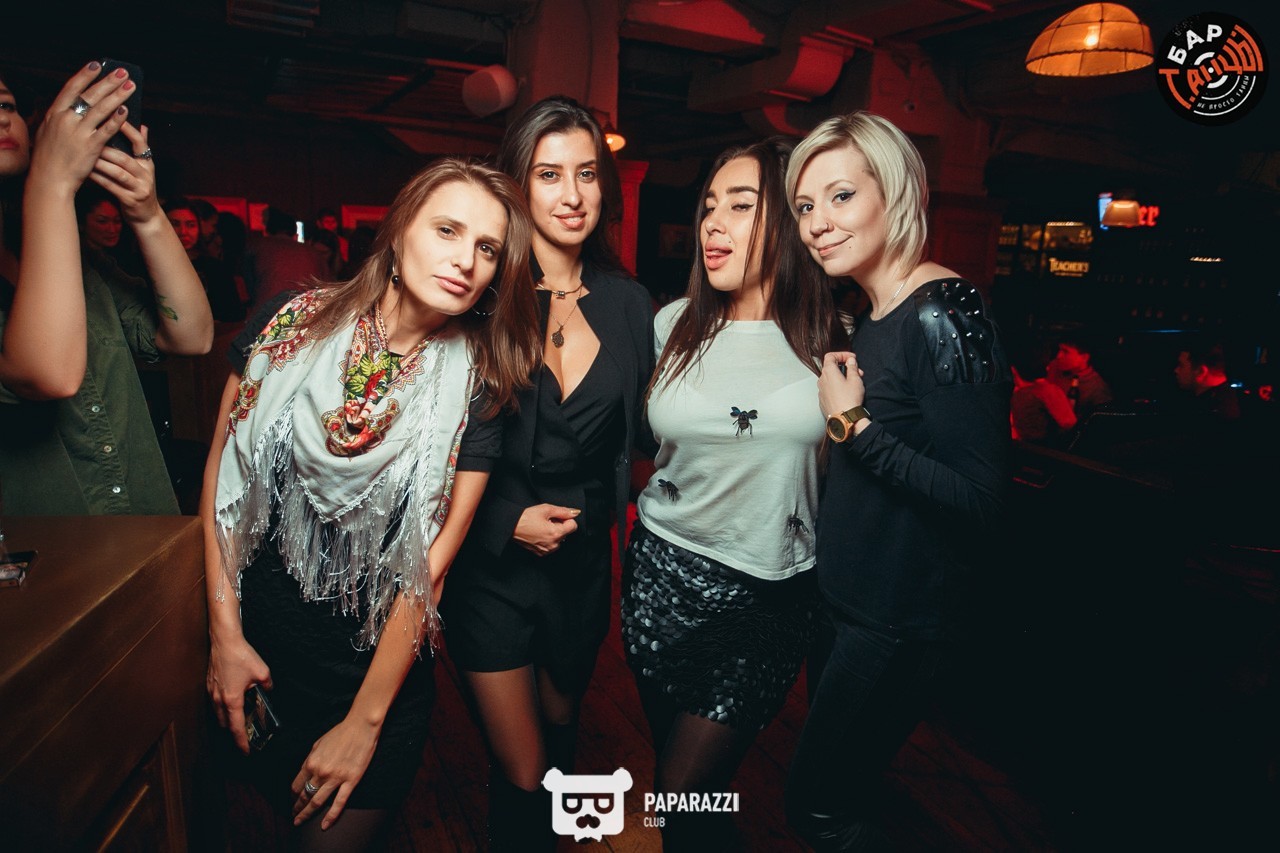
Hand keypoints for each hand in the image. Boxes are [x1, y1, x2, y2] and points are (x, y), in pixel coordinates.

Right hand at [28, 62, 133, 194]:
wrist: (50, 178)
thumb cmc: (50, 156)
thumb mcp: (49, 130)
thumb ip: (61, 117)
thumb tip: (72, 105)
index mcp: (55, 113)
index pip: (72, 88)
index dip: (85, 74)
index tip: (97, 64)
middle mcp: (66, 119)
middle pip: (91, 95)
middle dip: (108, 81)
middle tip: (123, 72)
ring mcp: (78, 132)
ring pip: (101, 109)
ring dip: (118, 95)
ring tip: (131, 86)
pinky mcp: (90, 146)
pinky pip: (107, 129)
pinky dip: (117, 119)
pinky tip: (127, 110)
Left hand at [88, 123, 159, 223]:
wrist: (146, 216)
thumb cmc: (139, 187)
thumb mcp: (144, 167)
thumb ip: (141, 148)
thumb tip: (143, 125)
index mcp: (148, 163)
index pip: (141, 143)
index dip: (129, 130)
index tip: (114, 116)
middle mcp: (146, 175)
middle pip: (125, 158)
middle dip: (106, 148)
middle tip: (88, 138)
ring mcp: (139, 188)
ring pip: (117, 173)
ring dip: (100, 163)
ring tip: (84, 154)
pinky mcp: (130, 200)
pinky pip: (111, 187)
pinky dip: (98, 178)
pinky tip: (85, 171)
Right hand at [206, 633, 271, 753]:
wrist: (224, 641)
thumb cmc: (240, 655)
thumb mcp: (262, 672)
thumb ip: (267, 686)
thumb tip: (268, 690)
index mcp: (232, 700)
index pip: (236, 728)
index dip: (241, 742)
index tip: (246, 751)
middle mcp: (219, 700)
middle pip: (226, 724)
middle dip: (235, 732)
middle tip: (246, 736)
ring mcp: (212, 693)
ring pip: (219, 715)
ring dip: (228, 720)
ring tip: (240, 721)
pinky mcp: (209, 685)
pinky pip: (215, 703)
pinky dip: (223, 708)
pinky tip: (232, 703)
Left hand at [291, 716, 379, 829]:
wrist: (361, 727)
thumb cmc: (341, 732)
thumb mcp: (318, 743)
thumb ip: (310, 759)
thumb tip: (305, 772)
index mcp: (311, 762)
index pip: (296, 784)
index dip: (293, 795)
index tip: (293, 799)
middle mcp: (321, 772)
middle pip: (304, 795)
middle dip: (297, 807)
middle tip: (293, 816)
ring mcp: (336, 778)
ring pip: (317, 802)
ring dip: (306, 814)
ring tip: (300, 821)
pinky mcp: (351, 781)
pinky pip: (339, 803)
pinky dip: (331, 816)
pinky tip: (324, 825)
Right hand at [513, 503, 580, 555]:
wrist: (511, 526)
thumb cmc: (525, 518)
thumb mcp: (546, 509)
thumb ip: (563, 511)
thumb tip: (574, 513)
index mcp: (555, 533)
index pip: (573, 526)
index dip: (565, 519)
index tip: (556, 517)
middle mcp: (553, 545)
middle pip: (566, 532)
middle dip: (559, 525)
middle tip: (546, 521)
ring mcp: (547, 550)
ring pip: (559, 539)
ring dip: (554, 532)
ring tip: (541, 527)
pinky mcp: (542, 553)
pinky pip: (552, 545)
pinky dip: (548, 539)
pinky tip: (539, 533)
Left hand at [817, 351, 864, 417]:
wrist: (844, 419)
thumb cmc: (849, 399)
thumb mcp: (855, 380)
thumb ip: (852, 367)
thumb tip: (850, 361)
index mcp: (828, 372)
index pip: (830, 356)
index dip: (842, 354)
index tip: (852, 358)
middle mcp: (822, 380)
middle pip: (831, 367)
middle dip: (845, 367)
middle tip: (858, 372)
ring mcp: (821, 391)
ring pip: (831, 379)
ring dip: (842, 377)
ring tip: (854, 383)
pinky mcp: (823, 400)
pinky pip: (829, 389)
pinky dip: (838, 387)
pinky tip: (847, 392)